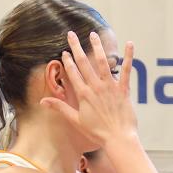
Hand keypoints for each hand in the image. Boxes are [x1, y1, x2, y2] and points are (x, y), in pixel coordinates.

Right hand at [40, 31, 137, 146]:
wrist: (118, 138)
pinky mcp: (124, 90)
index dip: (68, 61)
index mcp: (83, 94)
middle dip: (76, 47)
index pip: (72, 73)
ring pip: (102, 63)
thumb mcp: (76, 120)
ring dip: (97, 47)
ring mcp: (110, 87)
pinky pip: (126, 71)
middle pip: (84, 63)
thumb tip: (42, 101)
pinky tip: (130, 43)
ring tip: (93, 34)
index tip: (64, 52)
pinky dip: (129, 57)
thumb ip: (60, 108)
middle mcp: (95, 87)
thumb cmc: (97, 132)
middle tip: (71, 34)